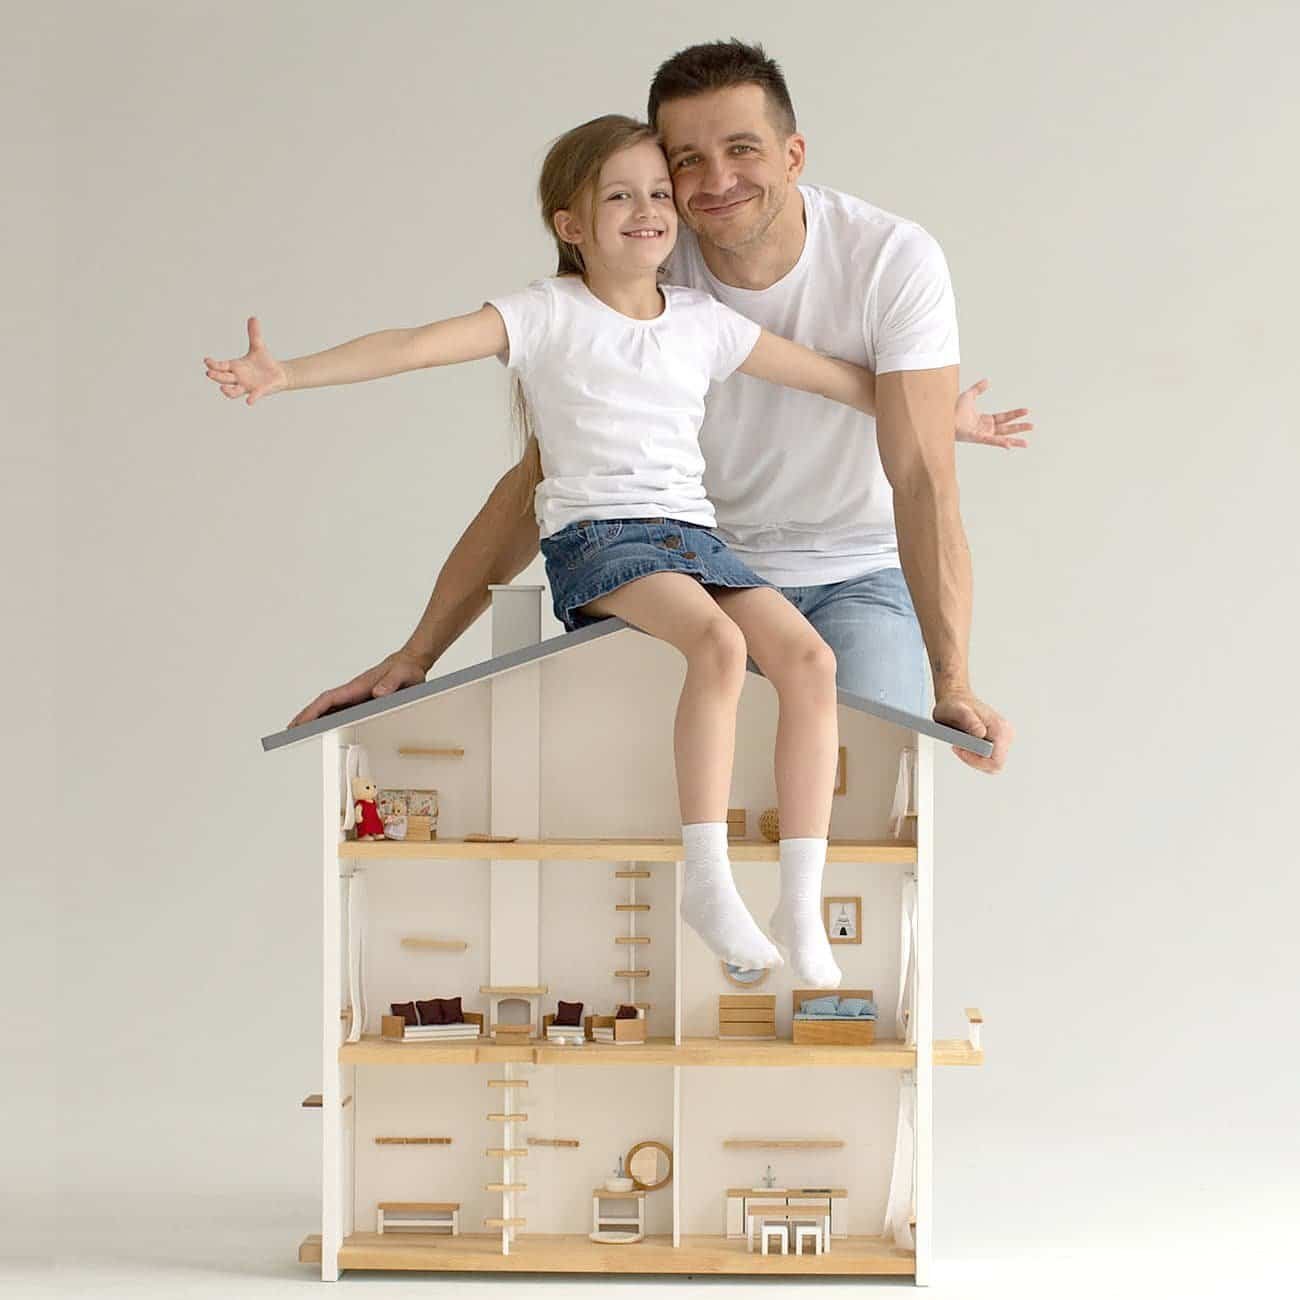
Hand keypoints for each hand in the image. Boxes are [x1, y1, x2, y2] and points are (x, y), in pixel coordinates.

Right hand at [203, 316, 287, 405]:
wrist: (279, 374)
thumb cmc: (265, 362)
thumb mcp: (258, 347)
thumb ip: (254, 334)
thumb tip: (253, 317)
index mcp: (236, 366)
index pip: (221, 366)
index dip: (214, 364)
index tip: (206, 360)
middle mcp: (238, 378)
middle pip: (224, 378)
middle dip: (216, 376)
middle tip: (209, 373)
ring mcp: (247, 386)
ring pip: (234, 391)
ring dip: (228, 391)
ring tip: (222, 389)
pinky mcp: (258, 392)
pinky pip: (253, 396)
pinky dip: (252, 398)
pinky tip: (250, 401)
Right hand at [288, 648, 431, 727]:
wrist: (410, 663)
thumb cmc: (405, 669)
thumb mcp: (403, 675)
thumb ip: (391, 683)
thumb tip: (377, 693)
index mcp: (358, 687)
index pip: (330, 699)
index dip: (314, 710)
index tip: (300, 722)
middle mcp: (353, 692)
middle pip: (324, 705)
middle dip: (306, 717)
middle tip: (290, 732)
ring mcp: (356, 697)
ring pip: (331, 708)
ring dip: (315, 719)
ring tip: (299, 732)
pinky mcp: (362, 701)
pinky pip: (342, 711)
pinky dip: (329, 719)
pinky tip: (323, 727)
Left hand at [933, 688, 1013, 773]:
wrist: (956, 699)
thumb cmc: (954, 705)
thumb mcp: (955, 711)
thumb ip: (968, 720)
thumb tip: (980, 733)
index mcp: (1000, 728)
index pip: (995, 762)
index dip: (976, 761)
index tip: (961, 748)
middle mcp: (1006, 733)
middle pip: (994, 764)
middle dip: (974, 759)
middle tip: (959, 746)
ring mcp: (1005, 738)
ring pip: (991, 763)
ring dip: (974, 757)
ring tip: (961, 742)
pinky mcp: (1000, 741)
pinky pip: (989, 758)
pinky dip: (976, 754)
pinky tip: (966, 743)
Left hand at [954, 378, 1032, 448]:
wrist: (943, 415)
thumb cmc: (951, 409)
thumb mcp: (969, 395)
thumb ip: (978, 389)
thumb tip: (987, 381)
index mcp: (984, 420)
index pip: (1004, 417)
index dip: (1015, 414)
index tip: (1027, 410)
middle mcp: (985, 429)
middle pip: (1006, 429)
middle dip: (1019, 428)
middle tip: (1032, 426)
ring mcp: (981, 435)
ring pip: (1001, 438)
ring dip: (1014, 439)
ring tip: (1026, 442)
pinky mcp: (976, 438)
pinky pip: (990, 441)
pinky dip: (999, 443)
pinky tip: (1009, 445)